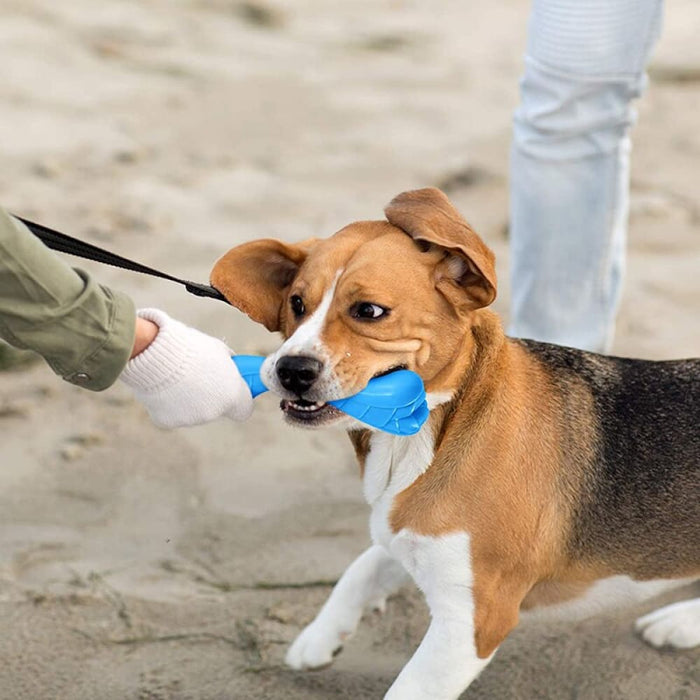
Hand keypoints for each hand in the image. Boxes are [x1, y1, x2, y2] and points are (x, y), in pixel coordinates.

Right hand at [120, 308, 253, 427]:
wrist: (155, 352)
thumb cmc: (189, 347)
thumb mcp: (218, 350)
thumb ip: (228, 364)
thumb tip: (230, 364)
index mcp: (232, 395)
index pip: (244, 410)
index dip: (238, 400)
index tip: (232, 391)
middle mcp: (213, 412)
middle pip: (216, 409)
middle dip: (210, 396)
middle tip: (198, 377)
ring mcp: (190, 419)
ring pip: (193, 411)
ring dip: (188, 398)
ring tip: (176, 376)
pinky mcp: (167, 421)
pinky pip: (172, 412)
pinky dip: (169, 403)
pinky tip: (164, 386)